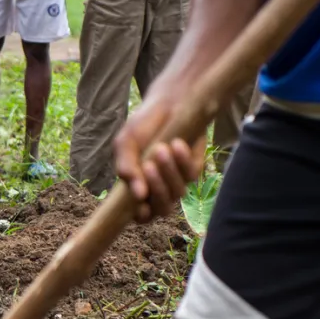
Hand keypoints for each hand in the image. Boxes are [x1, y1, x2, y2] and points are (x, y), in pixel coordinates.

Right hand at [113, 91, 206, 223]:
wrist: (168, 104)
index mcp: (138, 185)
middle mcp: (158, 188)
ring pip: (177, 193)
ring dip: (169, 172)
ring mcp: (177, 180)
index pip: (141, 214)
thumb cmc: (143, 125)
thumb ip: (125, 167)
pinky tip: (177, 144)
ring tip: (161, 148)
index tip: (140, 204)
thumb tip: (137, 194)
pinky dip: (183, 161)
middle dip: (157, 189)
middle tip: (149, 165)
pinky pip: (191, 176)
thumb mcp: (126, 143)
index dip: (141, 215)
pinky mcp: (194, 169)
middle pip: (161, 209)